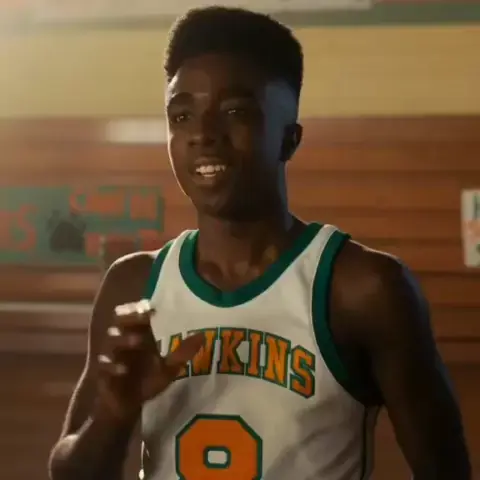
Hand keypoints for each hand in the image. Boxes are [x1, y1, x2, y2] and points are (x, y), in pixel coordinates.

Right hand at [95, 299, 202, 422]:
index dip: (142, 308)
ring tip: (139, 340)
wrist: (127, 407)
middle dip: (130, 315)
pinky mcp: (101, 372)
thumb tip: (202, 336)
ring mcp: (110, 355)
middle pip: (119, 319)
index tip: (154, 307)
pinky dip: (112, 366)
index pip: (136, 313)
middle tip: (145, 315)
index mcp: (138, 334)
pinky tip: (123, 370)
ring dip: (124, 338)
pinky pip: (103, 365)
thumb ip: (182, 353)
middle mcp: (122, 340)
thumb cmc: (146, 382)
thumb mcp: (168, 369)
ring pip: (111, 340)